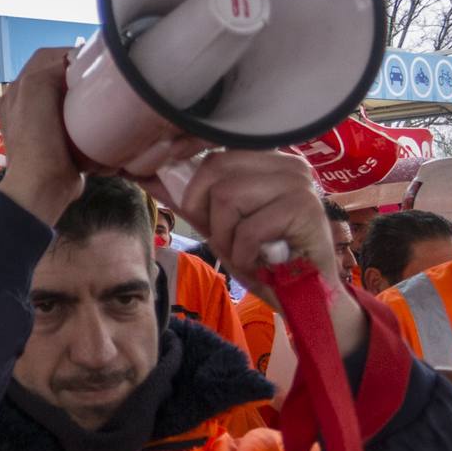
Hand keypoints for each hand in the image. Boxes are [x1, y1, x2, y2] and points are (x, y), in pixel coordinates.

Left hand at [0, 49, 83, 226]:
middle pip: (57, 74)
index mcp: (18, 90)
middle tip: (100, 76)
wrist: (43, 186)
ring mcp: (41, 122)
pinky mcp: (58, 139)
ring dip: (83, 93)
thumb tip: (72, 62)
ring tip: (101, 93)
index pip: (46, 57)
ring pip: (67, 94)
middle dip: (78, 73)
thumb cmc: (38, 139)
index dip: (69, 54)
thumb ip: (49, 68)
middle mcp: (25, 103)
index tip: (93, 60)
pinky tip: (97, 115)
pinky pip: (74, 116)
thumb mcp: (36, 91)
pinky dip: (85, 113)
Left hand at [171, 150, 366, 355]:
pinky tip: (261, 262)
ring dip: (227, 237)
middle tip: (226, 240)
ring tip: (247, 252)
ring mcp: (298, 183)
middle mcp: (286, 163)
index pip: (213, 154)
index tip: (195, 212)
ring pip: (228, 197)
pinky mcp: (305, 208)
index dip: (192, 184)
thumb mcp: (219, 225)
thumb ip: (189, 200)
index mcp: (266, 160)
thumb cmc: (264, 258)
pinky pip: (249, 228)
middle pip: (215, 169)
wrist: (306, 295)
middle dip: (207, 213)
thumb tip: (145, 174)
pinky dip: (245, 254)